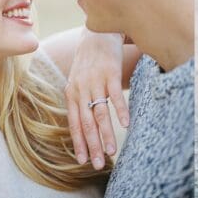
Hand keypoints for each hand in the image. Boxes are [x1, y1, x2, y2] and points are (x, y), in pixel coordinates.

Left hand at [64, 32, 127, 169]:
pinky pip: (116, 95)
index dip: (79, 142)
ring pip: (100, 112)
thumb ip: (79, 101)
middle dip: (92, 145)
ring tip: (111, 151)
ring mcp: (95, 81)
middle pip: (86, 122)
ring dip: (106, 133)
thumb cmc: (88, 61)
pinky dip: (121, 111)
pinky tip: (126, 125)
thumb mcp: (77, 81)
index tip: (83, 161)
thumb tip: (83, 126)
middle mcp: (80, 89)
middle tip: (98, 164)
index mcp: (71, 93)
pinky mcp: (110, 73)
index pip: (74, 123)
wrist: (97, 33)